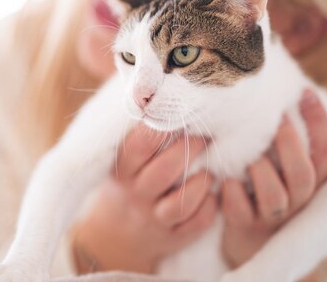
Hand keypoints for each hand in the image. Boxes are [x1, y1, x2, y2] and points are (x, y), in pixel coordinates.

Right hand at [72, 124, 216, 273]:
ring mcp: (153, 218)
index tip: (182, 113)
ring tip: (211, 169)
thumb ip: (138, 132)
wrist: (114, 235)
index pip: (141, 145)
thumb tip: (157, 90)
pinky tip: (212, 194)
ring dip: (202, 182)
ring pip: (182, 202)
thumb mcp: (122, 160)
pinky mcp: (171, 237)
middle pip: (165, 170)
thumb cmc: (127, 181)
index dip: (164, 127)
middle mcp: (136, 194)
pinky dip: (209, 207)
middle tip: (206, 134)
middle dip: (191, 148)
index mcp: (123, 170)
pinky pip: (196, 223)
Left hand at [221, 89, 326, 268]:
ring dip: (259, 170)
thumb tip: (277, 87)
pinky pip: (239, 208)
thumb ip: (285, 136)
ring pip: (273, 195)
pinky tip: (224, 179)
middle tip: (274, 121)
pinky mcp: (245, 225)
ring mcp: (272, 214)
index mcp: (312, 180)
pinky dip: (230, 191)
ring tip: (247, 156)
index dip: (320, 122)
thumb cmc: (264, 186)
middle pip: (303, 174)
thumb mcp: (282, 165)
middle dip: (288, 145)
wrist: (250, 240)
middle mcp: (298, 199)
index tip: (304, 92)